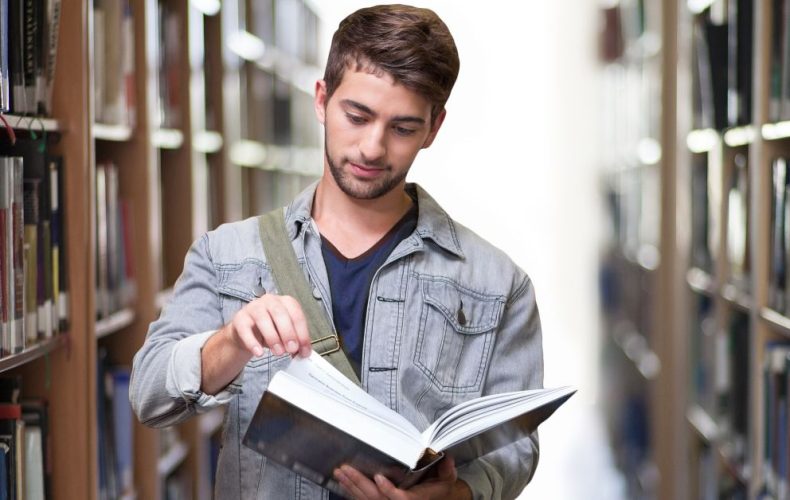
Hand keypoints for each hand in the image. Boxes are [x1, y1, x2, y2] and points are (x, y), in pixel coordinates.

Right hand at [223, 294, 311, 358]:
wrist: (246, 332)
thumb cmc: (270, 330)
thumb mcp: (285, 335)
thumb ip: (295, 341)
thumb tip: (304, 353)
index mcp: (286, 302)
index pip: (296, 314)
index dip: (302, 333)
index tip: (304, 350)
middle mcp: (270, 300)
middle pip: (280, 313)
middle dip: (288, 333)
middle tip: (292, 349)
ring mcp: (253, 307)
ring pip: (263, 319)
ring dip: (272, 337)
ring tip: (278, 352)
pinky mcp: (240, 318)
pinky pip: (245, 329)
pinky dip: (252, 342)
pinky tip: (259, 353)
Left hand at [333, 456, 471, 499]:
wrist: (435, 498)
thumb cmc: (438, 488)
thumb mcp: (447, 479)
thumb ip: (447, 470)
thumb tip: (446, 457)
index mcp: (416, 499)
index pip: (400, 499)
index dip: (388, 490)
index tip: (378, 477)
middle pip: (376, 498)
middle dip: (359, 483)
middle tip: (346, 469)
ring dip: (351, 486)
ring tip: (340, 473)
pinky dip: (352, 492)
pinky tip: (343, 482)